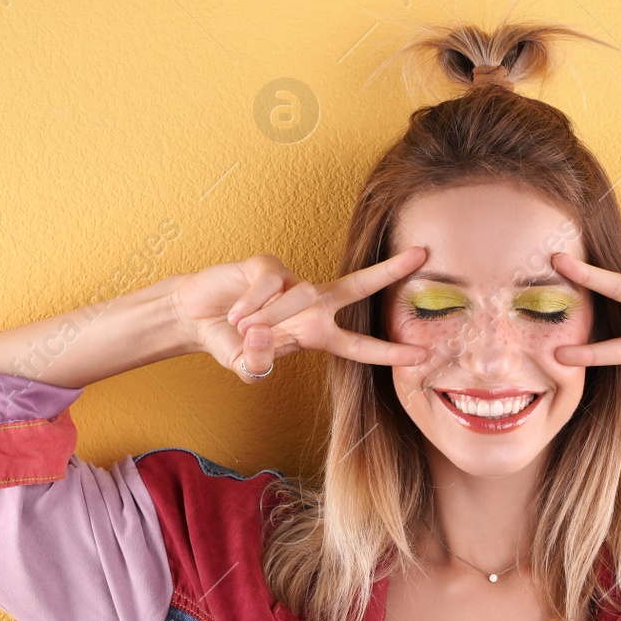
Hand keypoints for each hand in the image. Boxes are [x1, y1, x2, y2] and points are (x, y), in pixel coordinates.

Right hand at [174, 248, 431, 382]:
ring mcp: (292, 282)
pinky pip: (269, 284)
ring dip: (268, 319)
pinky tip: (234, 313)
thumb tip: (265, 339)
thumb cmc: (231, 343)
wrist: (196, 317)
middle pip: (359, 286)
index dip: (390, 351)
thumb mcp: (246, 367)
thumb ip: (257, 365)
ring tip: (242, 328)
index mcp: (317, 334)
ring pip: (297, 297)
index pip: (360, 346)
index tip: (423, 355)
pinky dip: (251, 304)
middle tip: (423, 254)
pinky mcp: (268, 265)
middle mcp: (312, 305)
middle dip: (391, 271)